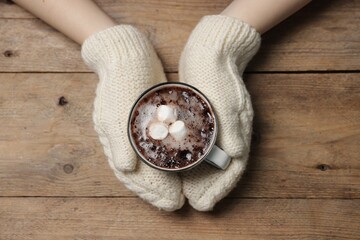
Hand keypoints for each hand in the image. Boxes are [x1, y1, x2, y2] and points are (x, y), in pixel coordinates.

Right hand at [82, 25, 183, 210]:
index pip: (132, 175)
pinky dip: (166, 161)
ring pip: (149, 164)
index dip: (149, 191)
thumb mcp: (116, 109)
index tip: (169, 202)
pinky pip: (156, 148)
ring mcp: (135, 133)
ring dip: (162, 180)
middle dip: (157, 190)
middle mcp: (125, 141)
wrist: (127, 56)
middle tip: (176, 203)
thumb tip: (125, 168)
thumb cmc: (121, 81)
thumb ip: (118, 140)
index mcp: (115, 141)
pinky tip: (178, 167)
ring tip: (177, 193)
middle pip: (141, 174)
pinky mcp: (147, 123)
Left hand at [179, 15, 260, 210]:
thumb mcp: (224, 98)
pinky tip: (187, 166)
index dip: (221, 187)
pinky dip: (199, 161)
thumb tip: (237, 154)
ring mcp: (221, 125)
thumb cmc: (216, 71)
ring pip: (215, 159)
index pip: (234, 166)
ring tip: (193, 193)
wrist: (211, 47)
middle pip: (224, 167)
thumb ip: (233, 127)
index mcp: (238, 128)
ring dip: (205, 177)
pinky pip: (206, 146)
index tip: (208, 203)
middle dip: (212, 187)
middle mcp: (231, 131)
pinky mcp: (210, 118)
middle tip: (199, 204)